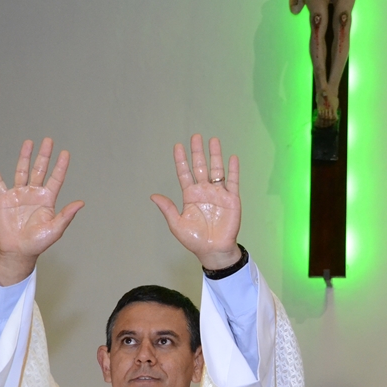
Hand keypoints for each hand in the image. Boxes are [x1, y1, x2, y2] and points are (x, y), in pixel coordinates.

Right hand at [0, 138, 83, 285]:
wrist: (18, 251)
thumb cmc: (38, 242)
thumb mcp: (55, 229)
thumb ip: (66, 215)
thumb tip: (81, 203)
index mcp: (47, 199)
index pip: (56, 179)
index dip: (60, 166)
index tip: (65, 153)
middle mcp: (34, 193)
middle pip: (40, 170)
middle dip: (44, 155)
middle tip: (48, 140)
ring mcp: (19, 194)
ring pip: (21, 171)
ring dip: (24, 157)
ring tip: (28, 142)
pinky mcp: (4, 199)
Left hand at [151, 134, 241, 270]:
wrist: (214, 250)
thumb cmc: (195, 239)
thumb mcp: (177, 225)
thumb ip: (167, 209)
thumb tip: (153, 196)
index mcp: (190, 196)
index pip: (184, 173)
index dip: (181, 160)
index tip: (178, 147)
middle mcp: (204, 191)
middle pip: (200, 167)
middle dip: (198, 152)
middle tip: (195, 136)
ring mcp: (218, 194)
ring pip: (216, 170)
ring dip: (215, 155)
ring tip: (213, 140)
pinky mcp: (232, 199)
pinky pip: (232, 181)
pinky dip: (233, 170)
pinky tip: (232, 158)